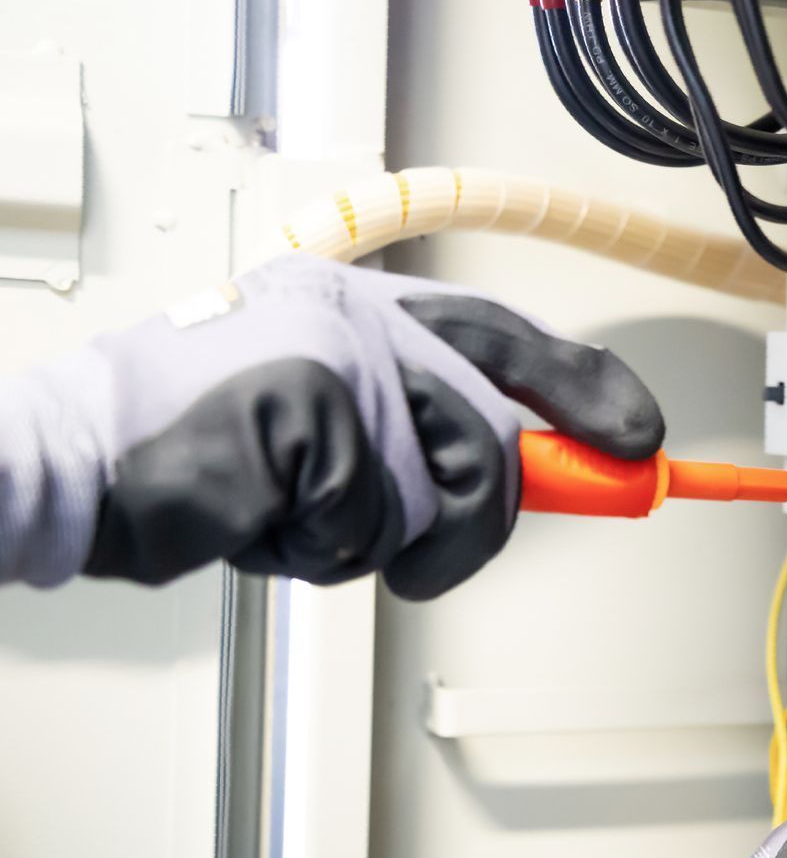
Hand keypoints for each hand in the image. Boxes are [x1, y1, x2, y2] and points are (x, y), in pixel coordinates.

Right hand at [5, 256, 661, 595]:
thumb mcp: (328, 432)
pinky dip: (318, 547)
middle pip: (493, 443)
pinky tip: (259, 513)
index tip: (641, 438)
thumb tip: (549, 468)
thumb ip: (424, 435)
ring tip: (298, 514)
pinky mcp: (314, 403)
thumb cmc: (198, 454)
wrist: (75, 461)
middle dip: (466, 524)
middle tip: (404, 542)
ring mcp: (340, 355)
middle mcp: (360, 318)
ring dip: (377, 542)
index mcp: (363, 309)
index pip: (505, 338)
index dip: (583, 391)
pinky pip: (372, 522)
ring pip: (445, 496)